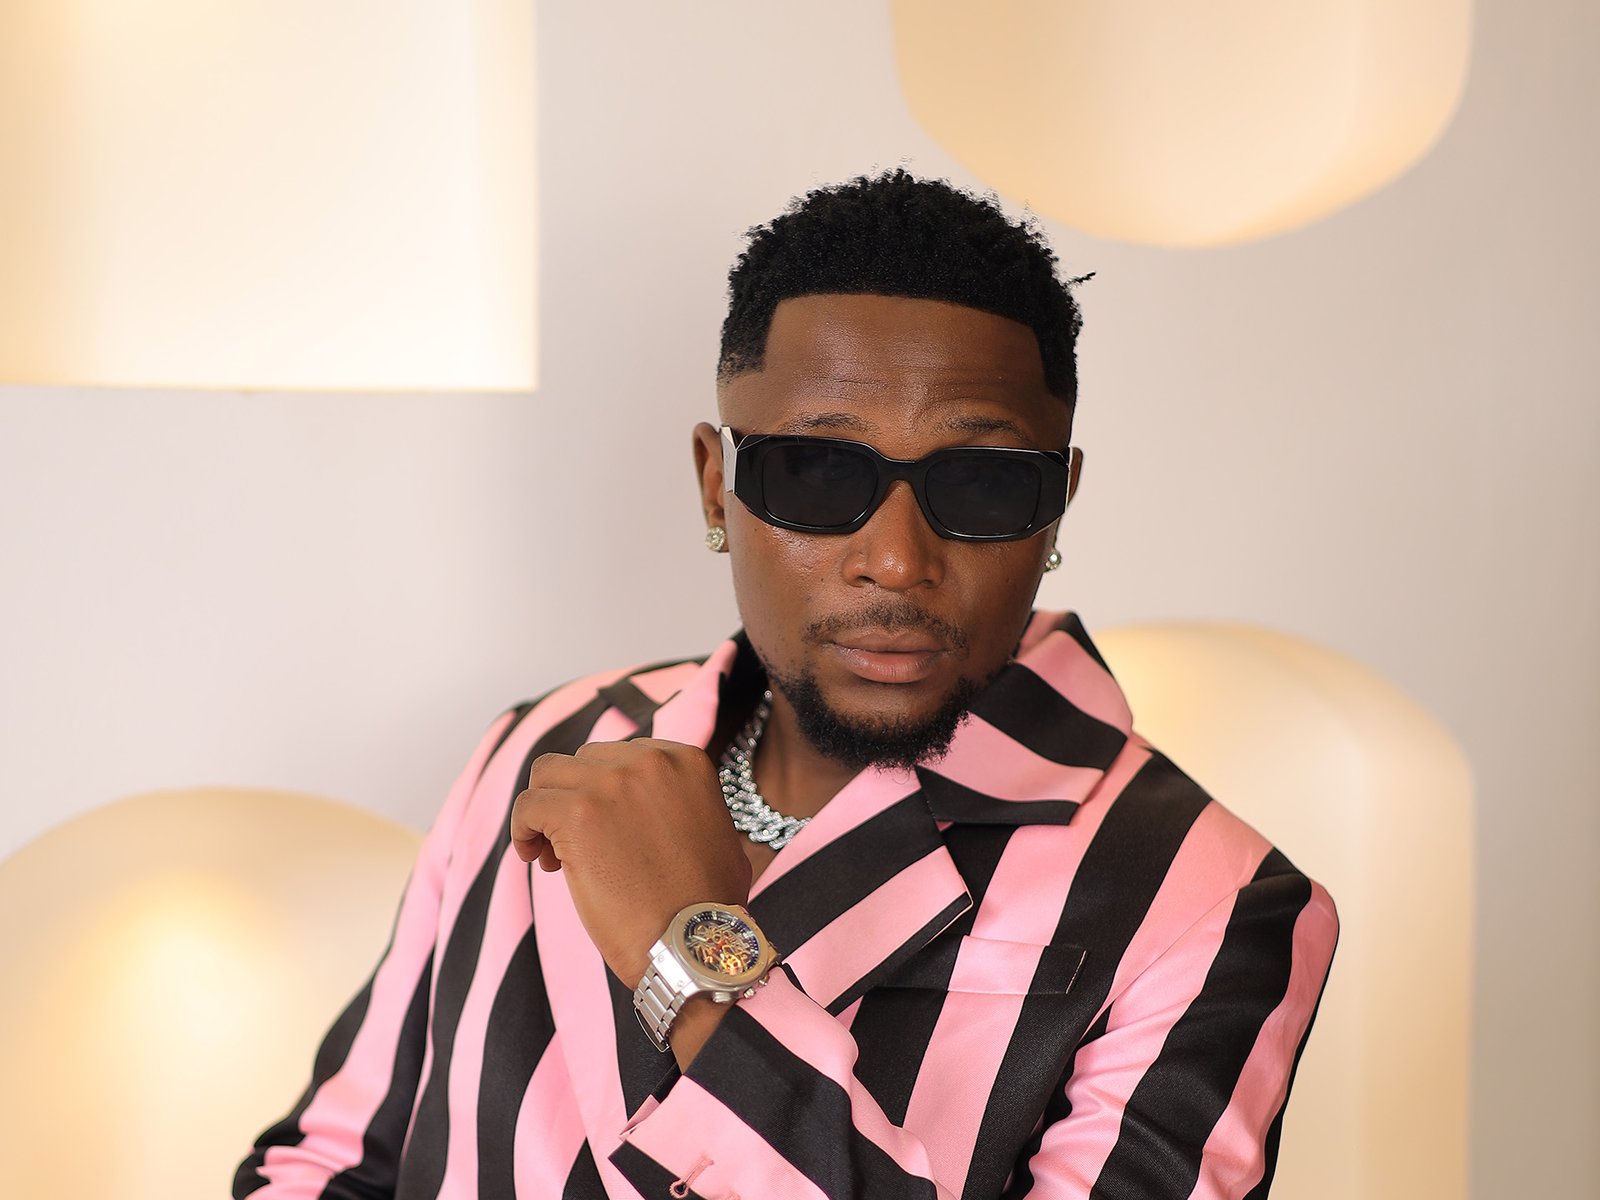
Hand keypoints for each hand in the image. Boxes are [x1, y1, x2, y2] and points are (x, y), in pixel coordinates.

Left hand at [510, 738, 751, 989]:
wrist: (691, 946)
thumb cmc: (706, 905)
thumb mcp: (714, 831)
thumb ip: (682, 803)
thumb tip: (657, 806)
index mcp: (684, 760)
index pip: (618, 756)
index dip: (601, 791)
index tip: (601, 828)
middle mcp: (650, 762)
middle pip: (581, 761)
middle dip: (572, 798)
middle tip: (571, 846)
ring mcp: (612, 784)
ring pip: (547, 774)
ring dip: (544, 810)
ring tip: (550, 855)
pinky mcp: (578, 813)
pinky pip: (527, 804)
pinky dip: (523, 829)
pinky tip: (533, 858)